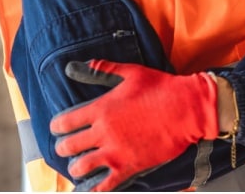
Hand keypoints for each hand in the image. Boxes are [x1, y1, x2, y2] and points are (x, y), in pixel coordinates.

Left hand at [50, 60, 219, 191]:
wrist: (187, 109)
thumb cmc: (162, 88)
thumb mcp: (132, 73)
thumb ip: (105, 70)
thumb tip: (84, 64)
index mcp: (102, 108)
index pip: (65, 122)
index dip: (57, 127)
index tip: (57, 128)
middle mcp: (104, 131)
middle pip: (68, 146)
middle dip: (63, 148)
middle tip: (66, 148)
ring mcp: (115, 151)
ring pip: (81, 167)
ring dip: (76, 168)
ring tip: (79, 166)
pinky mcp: (129, 166)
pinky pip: (105, 184)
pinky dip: (96, 188)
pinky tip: (92, 188)